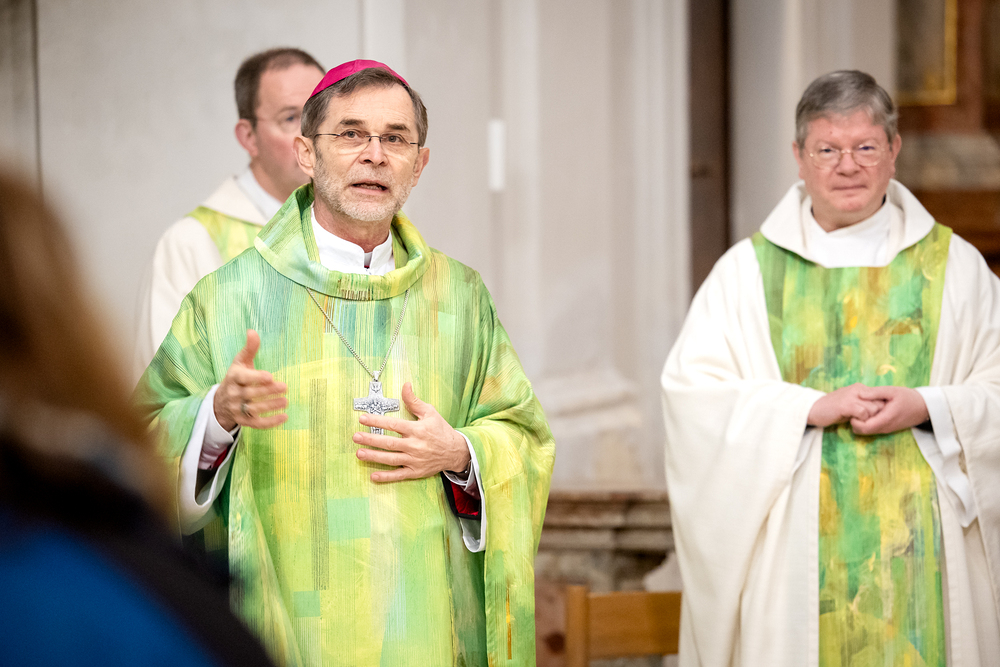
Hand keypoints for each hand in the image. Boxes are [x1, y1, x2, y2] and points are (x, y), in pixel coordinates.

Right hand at [213, 329, 288, 430]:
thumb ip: (249, 349)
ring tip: (285, 401)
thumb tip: (252, 331)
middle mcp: (234, 394)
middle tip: (284, 387)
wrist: (220, 401)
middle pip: (250, 394)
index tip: (270, 376)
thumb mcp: (240, 362)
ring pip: (253, 409)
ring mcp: (237, 409)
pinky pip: (256, 424)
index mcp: (233, 377)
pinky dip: (270, 423)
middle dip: (267, 391)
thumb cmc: (236, 378)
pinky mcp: (243, 421)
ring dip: (270, 406)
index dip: (255, 378)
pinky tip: (284, 417)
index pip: (242, 378)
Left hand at [354, 382, 470, 482]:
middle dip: (371, 439)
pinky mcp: (416, 471)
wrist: (456, 451)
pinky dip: (386, 476)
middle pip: (389, 443)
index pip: (393, 425)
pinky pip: (399, 475)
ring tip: (359, 453)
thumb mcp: (430, 412)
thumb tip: (405, 385)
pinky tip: (373, 476)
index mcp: (417, 429)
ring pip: (391, 459)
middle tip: (356, 437)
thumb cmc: (441, 430)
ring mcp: (414, 460)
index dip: (377, 421)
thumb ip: (414, 401)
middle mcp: (415, 445)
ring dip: (374, 456)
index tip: (362, 418)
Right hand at [807, 383, 884, 427]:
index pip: (880, 398)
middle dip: (874, 415)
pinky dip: (860, 420)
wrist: (812, 410)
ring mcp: (851, 396)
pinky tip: (851, 421)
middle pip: (879, 404)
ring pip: (872, 409)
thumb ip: (863, 403)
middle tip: (863, 420)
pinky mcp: (846, 405)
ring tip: (856, 420)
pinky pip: (863, 413)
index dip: (878, 410)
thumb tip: (880, 410)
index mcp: (859, 388)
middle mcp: (857, 389)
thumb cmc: (832, 409)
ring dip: (867, 418)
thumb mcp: (850, 403)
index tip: (870, 417)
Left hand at [850, 386, 928, 434]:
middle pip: (863, 431)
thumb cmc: (908, 397)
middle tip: (854, 409)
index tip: (853, 409)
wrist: (924, 407)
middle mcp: (885, 427)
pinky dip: (867, 423)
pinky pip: (873, 429)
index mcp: (885, 419)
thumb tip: (859, 394)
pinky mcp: (888, 429)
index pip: (864, 427)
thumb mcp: (892, 391)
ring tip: (860, 409)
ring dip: (860, 423)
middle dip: (854, 422)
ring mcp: (886, 430)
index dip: (854, 421)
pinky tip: (868, 412)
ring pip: (867, 431)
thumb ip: (875, 393)